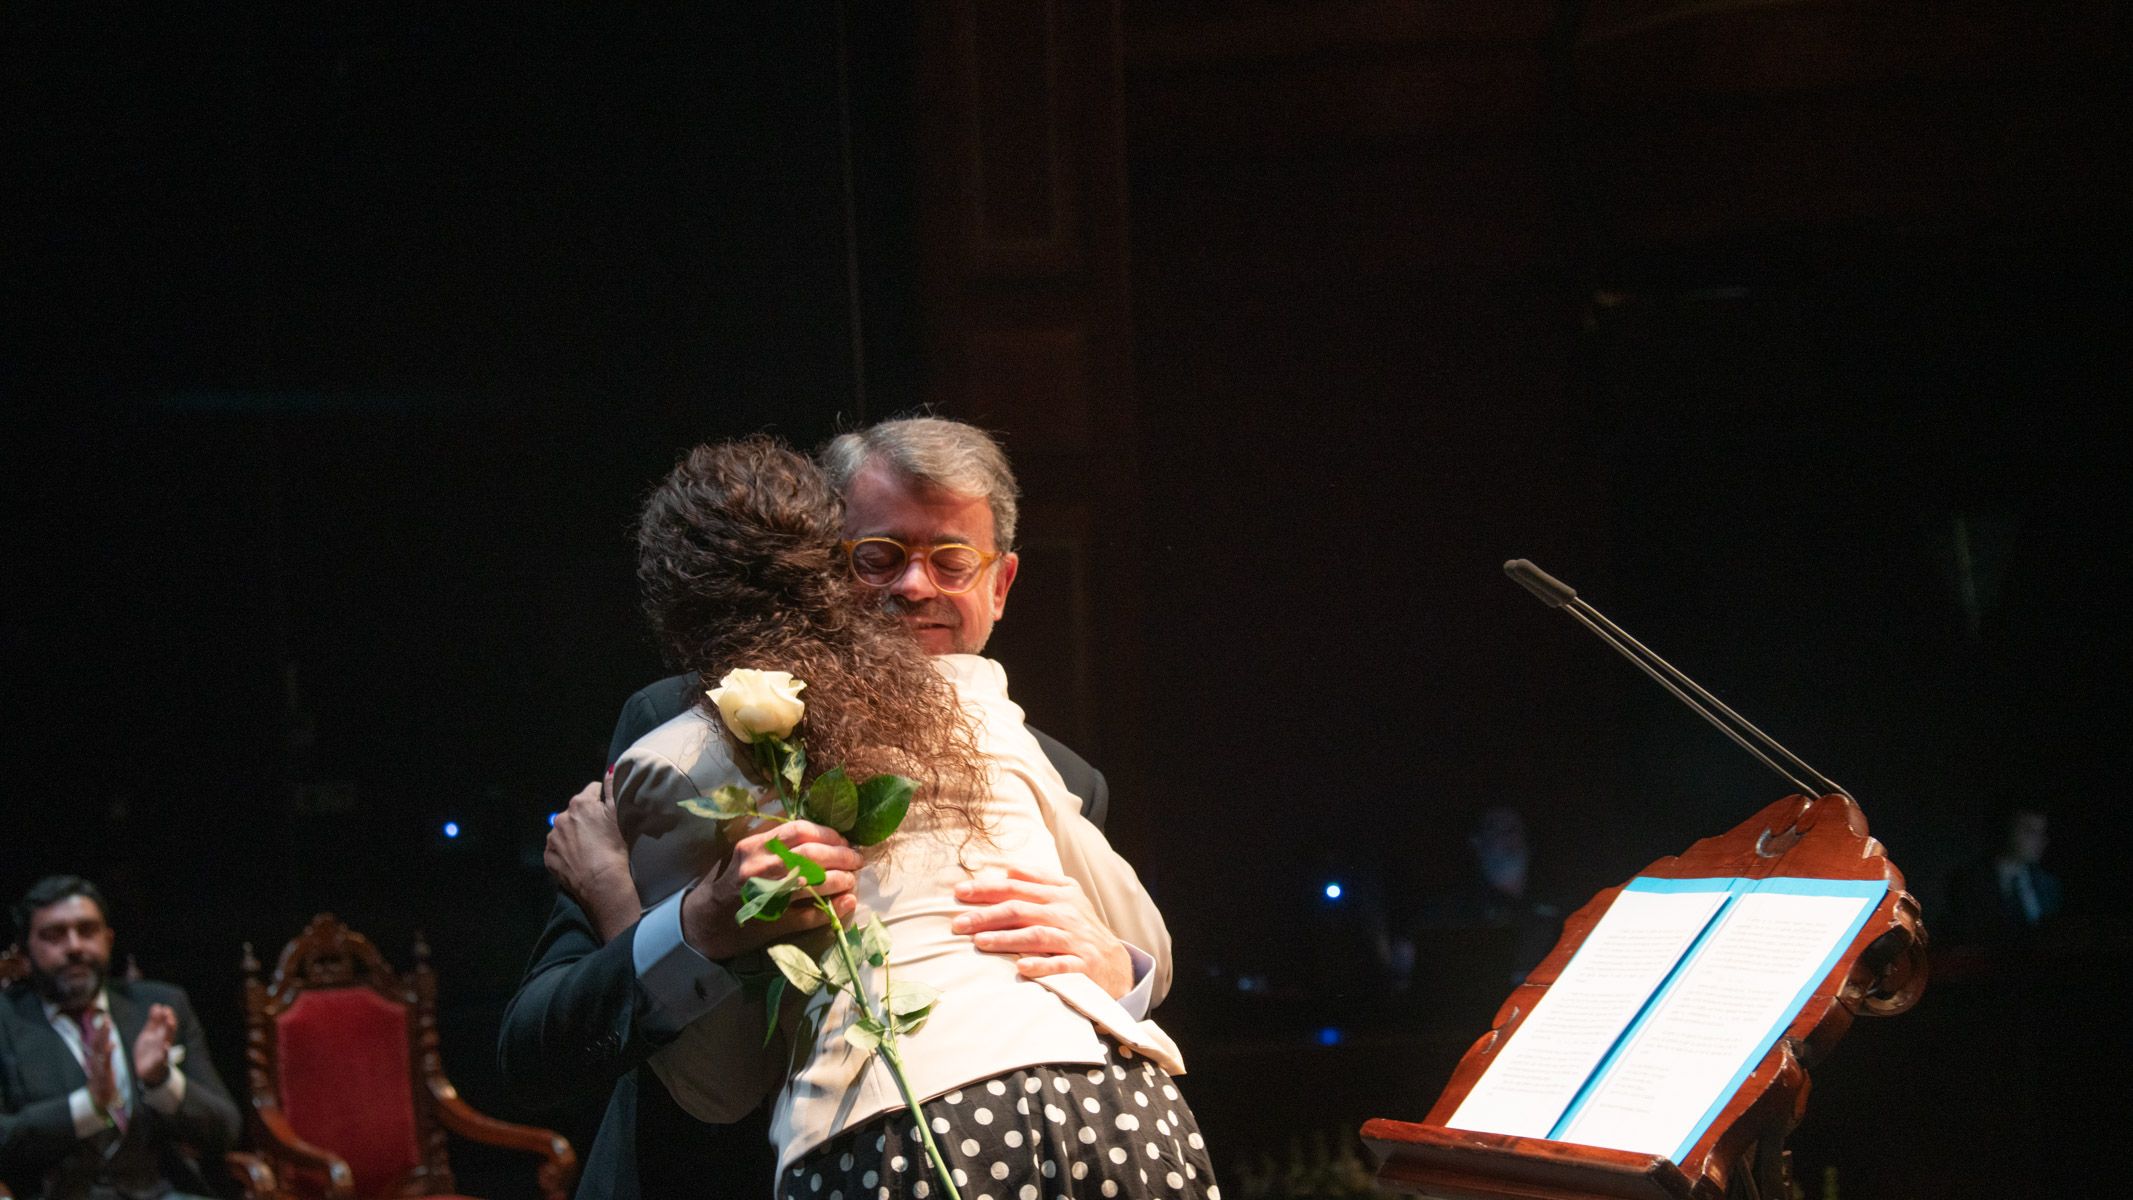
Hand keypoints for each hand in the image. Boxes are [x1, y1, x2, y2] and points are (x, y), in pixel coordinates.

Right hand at [81, 1011, 121, 1111]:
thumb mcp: (102, 1069)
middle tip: (106, 1017)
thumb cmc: (102, 1084)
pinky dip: (108, 1053)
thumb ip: (103, 1057)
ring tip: (108, 1026)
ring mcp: (98, 1068)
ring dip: (103, 1037)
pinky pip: (105, 1063)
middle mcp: (96, 1062)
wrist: (99, 1102)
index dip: (101, 1030)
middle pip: (97, 1043)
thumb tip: (106, 1044)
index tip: (105, 1018)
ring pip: (100, 1050)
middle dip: (101, 1030)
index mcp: (97, 1060)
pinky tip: (112, 1045)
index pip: (98, 1042)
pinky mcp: (103, 1076)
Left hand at [132, 1004, 177, 1088]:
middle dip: (168, 1021)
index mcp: (160, 1035)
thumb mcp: (149, 1034)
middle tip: (168, 1012)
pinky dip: (165, 1052)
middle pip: (168, 1030)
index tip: (164, 1008)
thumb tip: (157, 1006)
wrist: (145, 1070)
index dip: (166, 1016)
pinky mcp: (159, 1061)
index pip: (165, 1023)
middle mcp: (163, 1041)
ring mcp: (162, 1051)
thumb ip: (153, 1021)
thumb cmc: (148, 1051)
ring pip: (168, 1039)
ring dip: (169, 1031)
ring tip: (170, 1022)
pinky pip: (163, 1057)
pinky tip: (166, 1046)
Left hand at [546, 777, 637, 941]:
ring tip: (588, 849)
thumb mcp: (619, 815)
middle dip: (586, 818)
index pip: (592, 791)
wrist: (602, 883)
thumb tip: (611, 768)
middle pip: (576, 811)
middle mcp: (561, 817)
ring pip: (565, 830)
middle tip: (600, 834)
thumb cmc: (614, 848)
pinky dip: (566, 851)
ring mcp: (552, 838)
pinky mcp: (548, 856)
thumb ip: (613, 788)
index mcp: (580, 803)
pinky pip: (557, 848)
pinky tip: (578, 859)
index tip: (608, 815)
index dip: (602, 801)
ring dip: (574, 835)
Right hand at [680, 820, 861, 960]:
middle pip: (812, 855)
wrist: (704, 923)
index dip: (827, 833)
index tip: (842, 839)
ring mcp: (768, 896)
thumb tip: (814, 830)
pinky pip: (810, 914)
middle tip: (856, 859)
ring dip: (841, 880)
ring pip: (814, 883)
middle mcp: (760, 868)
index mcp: (753, 846)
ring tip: (852, 880)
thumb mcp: (744, 853)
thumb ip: (773, 840)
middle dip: (841, 855)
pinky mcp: (773, 923)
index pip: (799, 830)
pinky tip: (847, 903)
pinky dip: (832, 908)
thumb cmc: (727, 883)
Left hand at [951, 866, 1133, 998]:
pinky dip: (1041, 965)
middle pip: (1021, 910)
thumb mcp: (1067, 896)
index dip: (987, 888)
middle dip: (987, 915)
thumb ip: (1039, 880)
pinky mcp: (1083, 965)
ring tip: (979, 942)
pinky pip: (1060, 965)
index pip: (1017, 887)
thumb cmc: (1081, 927)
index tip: (959, 891)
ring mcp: (1075, 939)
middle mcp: (1066, 913)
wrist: (1116, 963)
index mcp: (1060, 893)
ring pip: (1037, 935)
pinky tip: (1020, 967)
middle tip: (958, 924)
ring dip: (1007, 938)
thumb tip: (1009, 867)